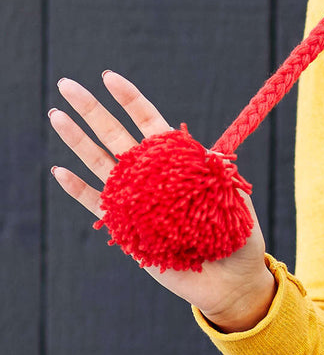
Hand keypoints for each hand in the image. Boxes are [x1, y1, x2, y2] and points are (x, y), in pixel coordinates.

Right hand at [48, 72, 275, 330]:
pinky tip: (59, 170)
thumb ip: (215, 172)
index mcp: (179, 161)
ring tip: (56, 116)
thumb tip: (203, 153)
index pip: (149, 121)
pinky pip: (97, 205)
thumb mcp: (232, 196)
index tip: (108, 76)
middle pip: (116, 135)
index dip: (130, 98)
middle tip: (67, 84)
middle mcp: (152, 176)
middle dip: (92, 109)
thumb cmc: (237, 234)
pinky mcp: (126, 228)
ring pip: (100, 164)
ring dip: (77, 140)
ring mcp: (136, 200)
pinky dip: (78, 189)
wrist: (230, 278)